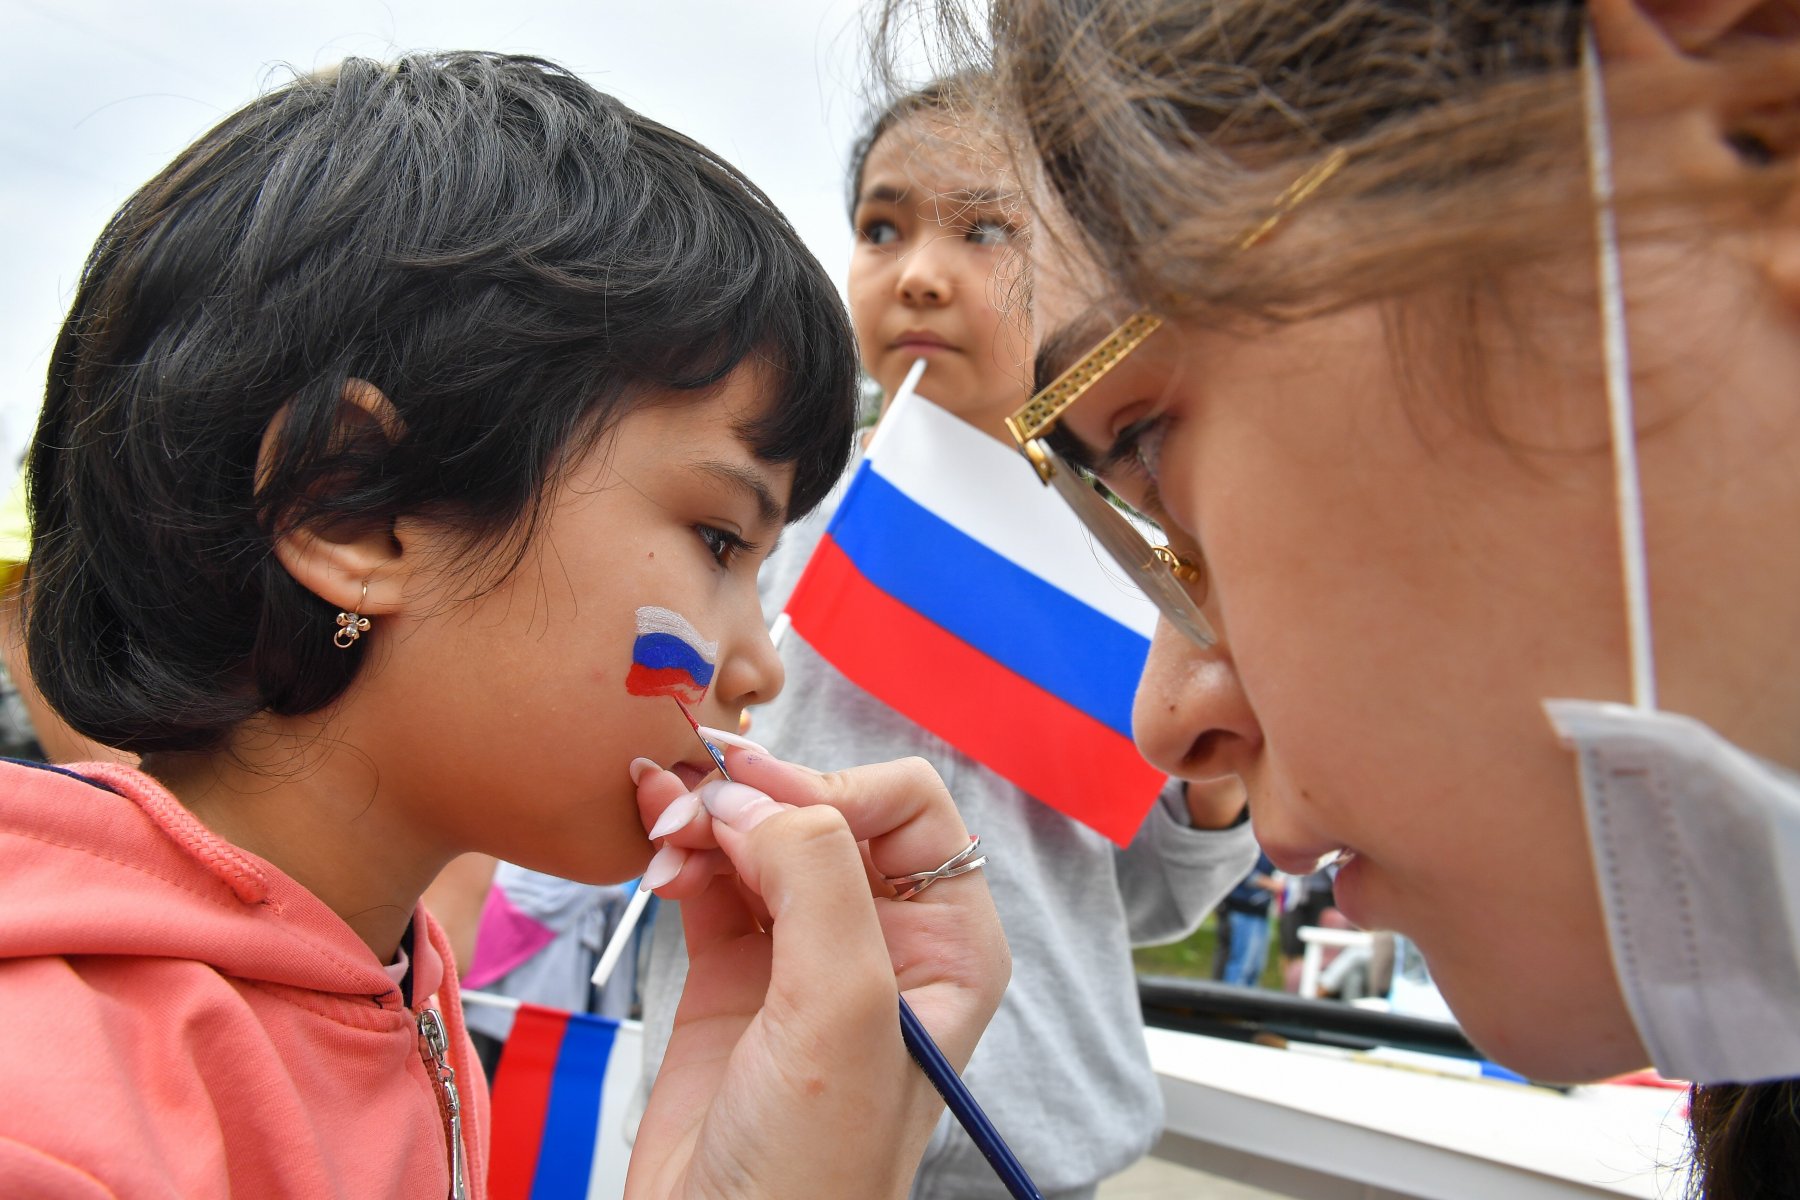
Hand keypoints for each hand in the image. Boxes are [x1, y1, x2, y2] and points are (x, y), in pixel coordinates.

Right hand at [626, 748, 1007, 1198]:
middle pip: (823, 808)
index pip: (907, 807)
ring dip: (707, 816)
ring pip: (759, 836)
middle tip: (691, 802)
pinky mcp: (733, 975)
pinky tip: (653, 857)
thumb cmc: (816, 1167)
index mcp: (947, 943)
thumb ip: (817, 880)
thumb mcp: (844, 1010)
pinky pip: (709, 879)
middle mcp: (883, 938)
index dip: (831, 787)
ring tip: (660, 826)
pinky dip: (680, 852)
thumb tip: (759, 797)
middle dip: (757, 795)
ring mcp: (803, 954)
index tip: (758, 797)